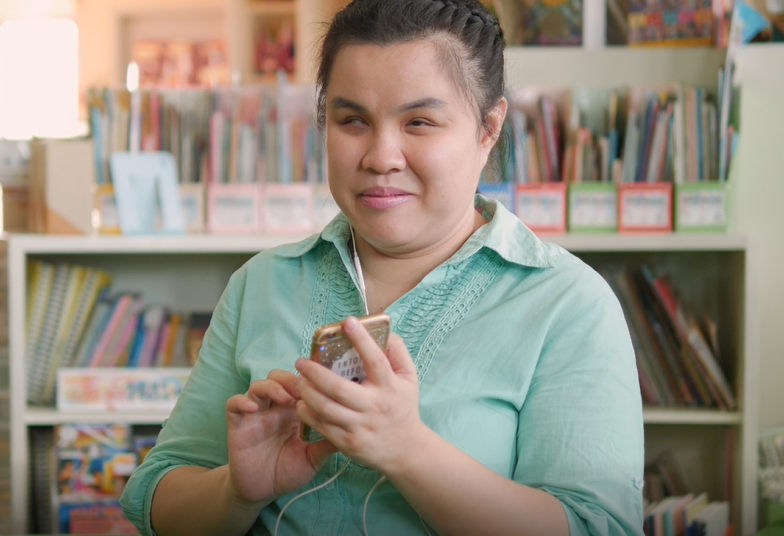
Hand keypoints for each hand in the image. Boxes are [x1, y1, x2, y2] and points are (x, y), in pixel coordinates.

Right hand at [225, 370, 337, 506]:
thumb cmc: (287, 472)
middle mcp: (274, 408)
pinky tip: (253, 408)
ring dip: (271, 386)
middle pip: (279, 378)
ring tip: (283, 398)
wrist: (261, 492)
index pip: (300, 385)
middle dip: (290, 379)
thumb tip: (352, 430)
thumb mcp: (312, 458)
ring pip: (259, 386)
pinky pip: (234, 404)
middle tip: (302, 389)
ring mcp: (255, 414)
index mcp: (293, 412)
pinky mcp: (238, 424)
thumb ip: (327, 444)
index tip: (321, 385)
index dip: (309, 381)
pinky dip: (241, 401)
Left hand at [294, 317, 426, 472]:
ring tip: (299, 381)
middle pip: (339, 388)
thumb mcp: (409, 378)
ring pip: (326, 408)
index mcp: (390, 387)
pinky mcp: (348, 443)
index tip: (348, 322)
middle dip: (315, 373)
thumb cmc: (403, 407)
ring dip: (307, 393)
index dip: (362, 340)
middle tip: (301, 361)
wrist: (406, 450)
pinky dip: (308, 413)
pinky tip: (302, 403)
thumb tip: (384, 331)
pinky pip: (323, 426)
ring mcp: (360, 426)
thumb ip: (398, 353)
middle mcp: (374, 407)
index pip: (376, 360)